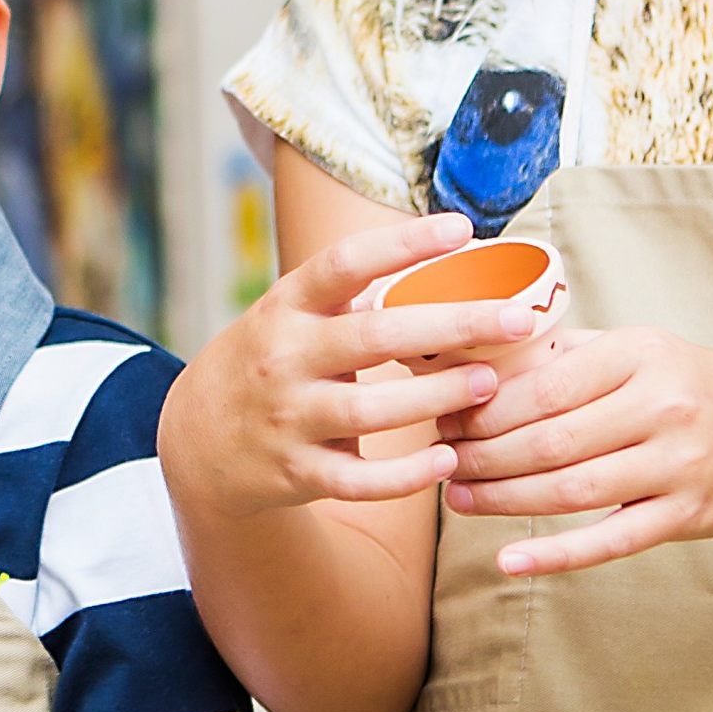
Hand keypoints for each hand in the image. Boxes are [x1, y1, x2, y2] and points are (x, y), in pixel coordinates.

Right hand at [160, 210, 550, 520]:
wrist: (195, 440)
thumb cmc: (270, 363)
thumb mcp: (291, 317)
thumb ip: (352, 300)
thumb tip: (448, 265)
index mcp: (286, 308)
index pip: (342, 264)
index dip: (402, 244)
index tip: (461, 229)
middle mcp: (284, 359)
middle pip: (374, 336)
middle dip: (452, 325)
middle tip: (517, 318)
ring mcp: (288, 419)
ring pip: (371, 411)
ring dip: (437, 397)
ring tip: (490, 383)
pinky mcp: (295, 474)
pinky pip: (358, 482)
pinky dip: (405, 478)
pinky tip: (447, 462)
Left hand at [435, 325, 712, 573]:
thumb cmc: (685, 389)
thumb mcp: (638, 350)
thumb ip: (567, 355)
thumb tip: (474, 362)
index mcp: (644, 354)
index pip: (546, 387)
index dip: (486, 409)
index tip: (447, 417)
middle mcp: (665, 408)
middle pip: (551, 442)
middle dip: (483, 455)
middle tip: (440, 462)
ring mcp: (678, 466)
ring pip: (570, 491)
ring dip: (503, 499)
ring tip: (458, 498)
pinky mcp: (683, 516)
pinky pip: (609, 542)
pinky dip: (555, 555)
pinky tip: (508, 560)